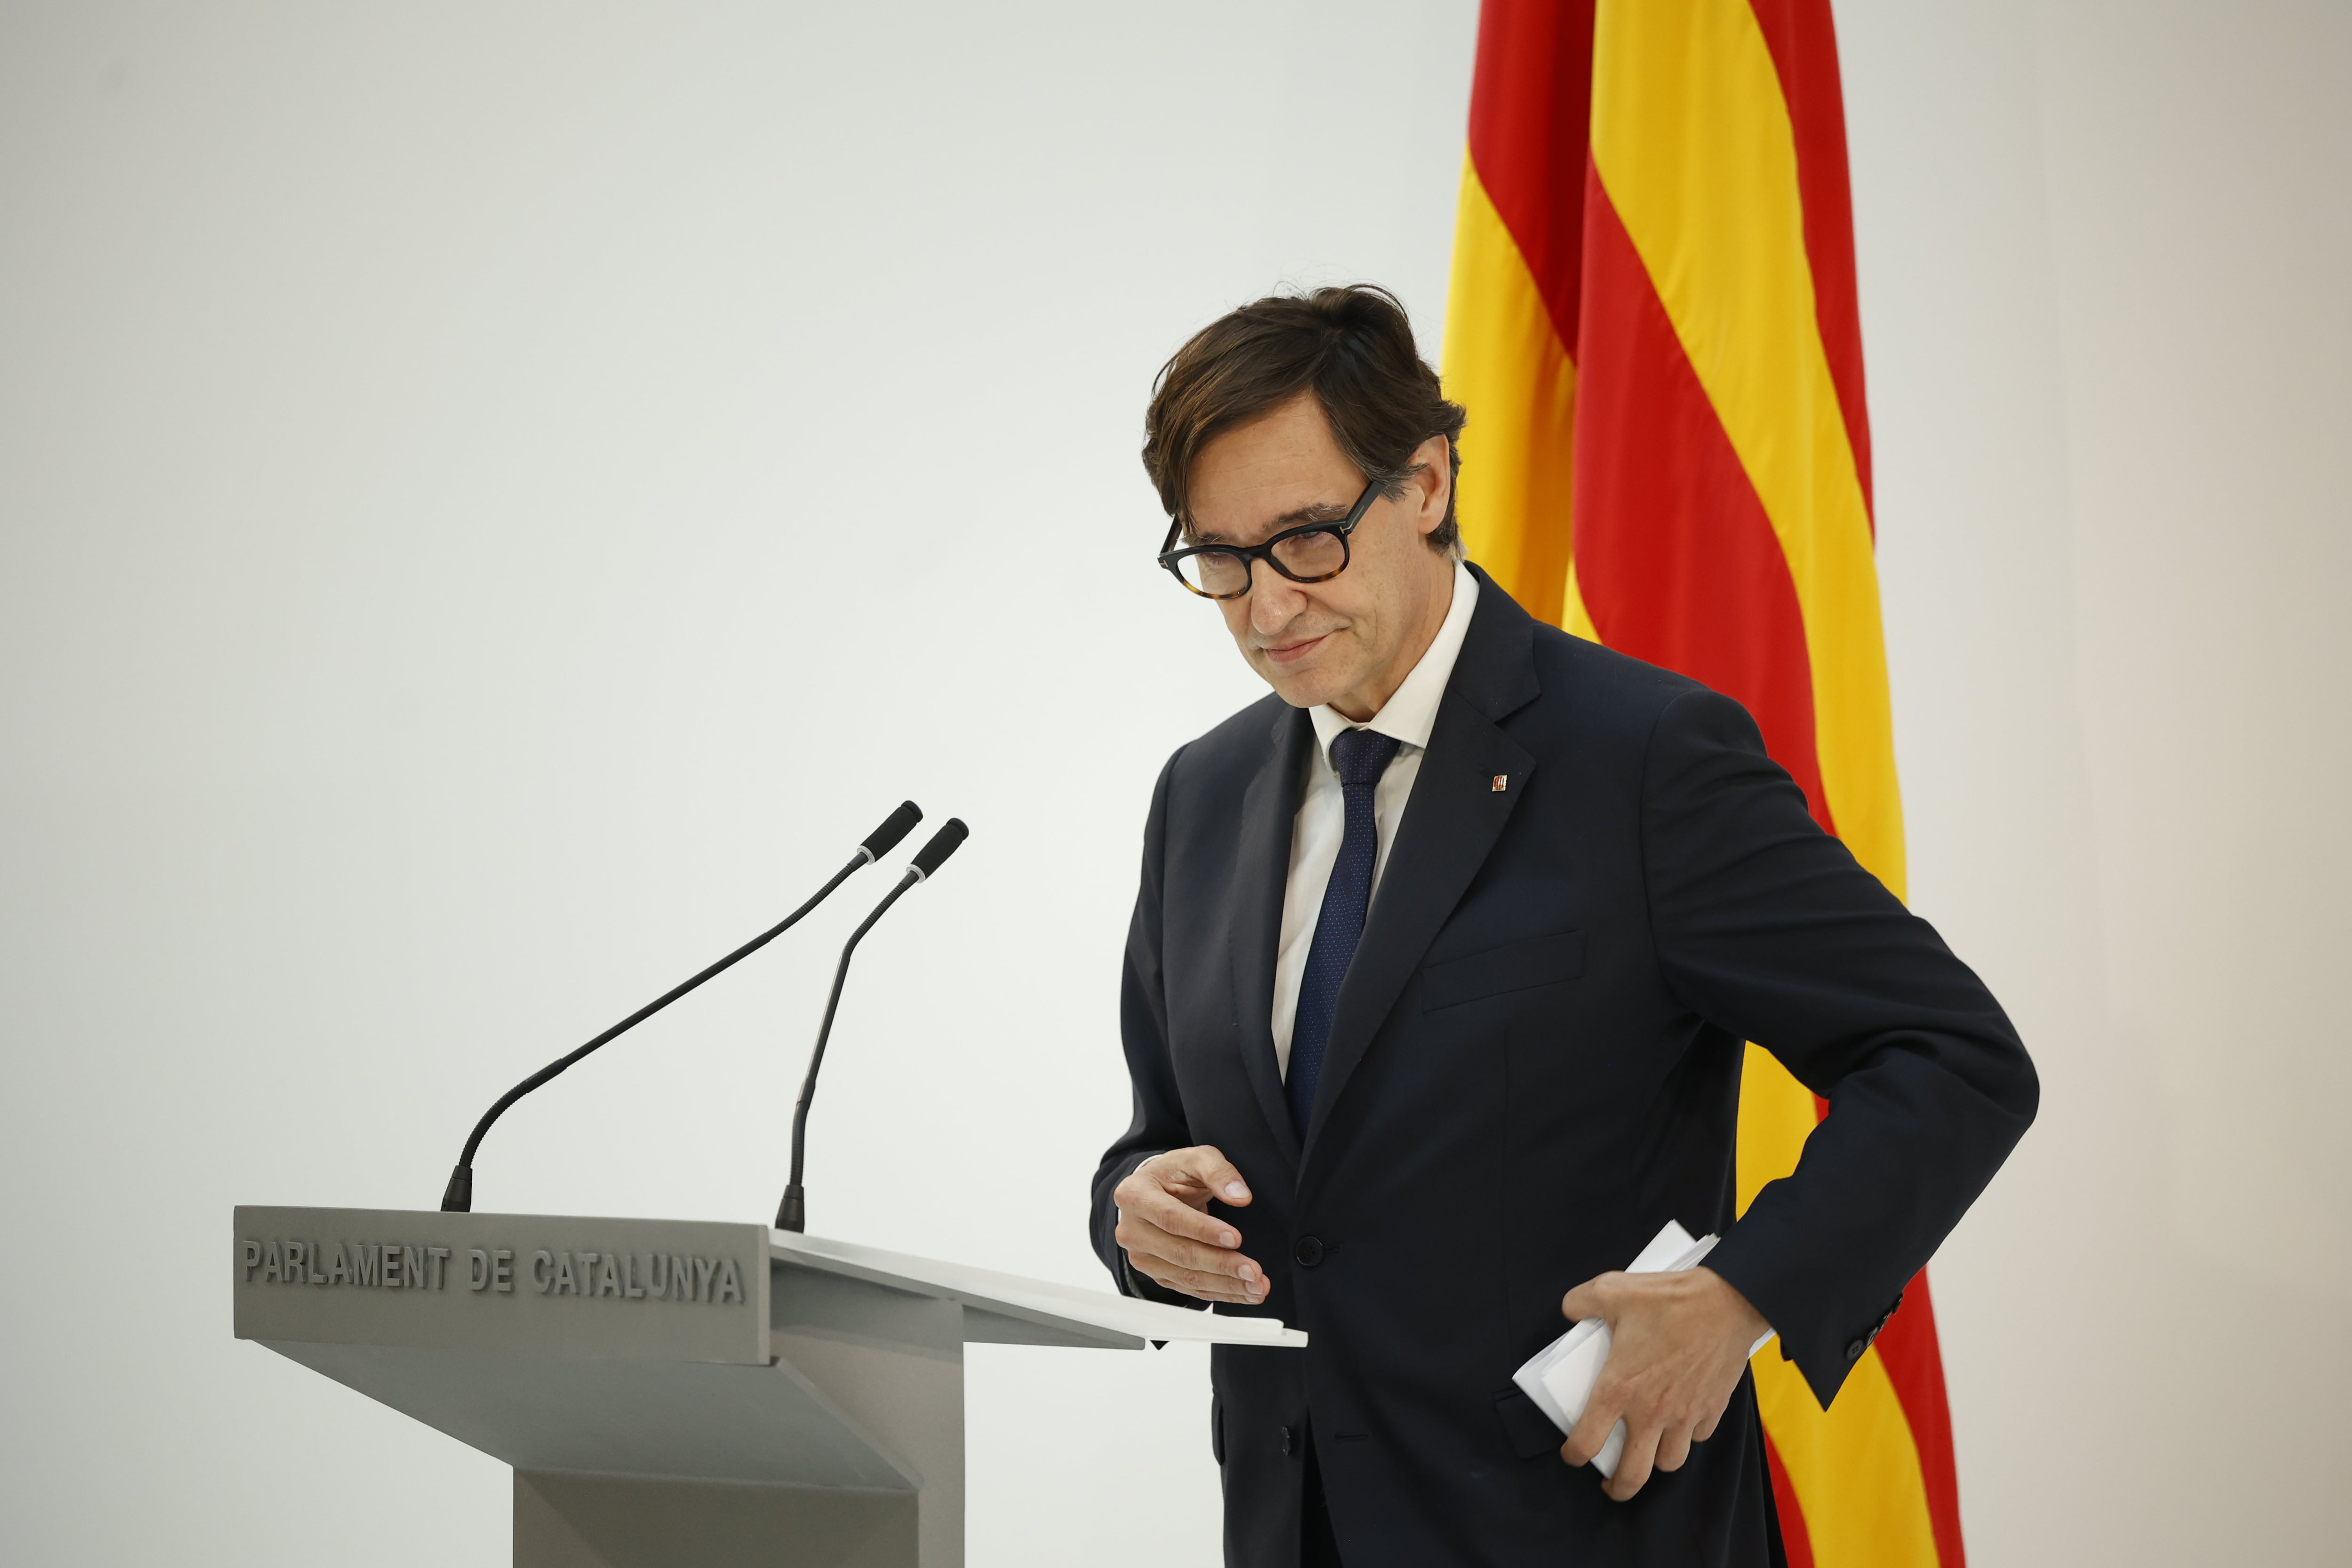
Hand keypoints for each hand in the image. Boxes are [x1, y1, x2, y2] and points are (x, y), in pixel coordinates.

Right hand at [1111, 1146, 1265, 1304]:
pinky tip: (1244, 1291)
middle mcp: (1132, 1230)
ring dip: (1225, 1284)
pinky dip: (1219, 1292)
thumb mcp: (1196, 1158)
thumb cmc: (1176, 1174)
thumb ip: (1218, 1171)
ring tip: (1256, 1286)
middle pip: (1179, 1253)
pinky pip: (1189, 1288)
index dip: (1204, 1230)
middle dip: (1221, 1264)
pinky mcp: (1156, 1273)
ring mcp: (1142, 1256)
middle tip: (1254, 1270)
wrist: (1157, 1192)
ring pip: (1186, 1277)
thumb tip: (1240, 1196)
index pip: (1171, 1218)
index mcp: (1135, 1195)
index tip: (1235, 1238)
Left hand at [1557, 1266, 1769, 1500]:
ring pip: (1669, 1462)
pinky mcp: (1712, 1409)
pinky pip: (1697, 1437)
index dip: (1574, 1454)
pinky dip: (1687, 1436)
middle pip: (1633, 1475)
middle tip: (1612, 1485)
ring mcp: (1685, 1415)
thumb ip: (1582, 1301)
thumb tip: (1570, 1308)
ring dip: (1655, 1461)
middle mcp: (1651, 1411)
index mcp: (1619, 1388)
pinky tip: (1681, 1422)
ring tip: (1647, 1452)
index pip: (1588, 1441)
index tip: (1572, 1454)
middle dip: (1619, 1488)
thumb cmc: (1672, 1300)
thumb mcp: (1613, 1290)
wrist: (1728, 1302)